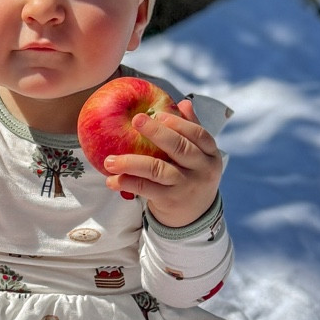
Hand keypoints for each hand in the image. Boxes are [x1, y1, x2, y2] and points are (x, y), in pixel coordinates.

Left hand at [104, 97, 222, 228]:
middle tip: (135, 120)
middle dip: (157, 133)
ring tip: (109, 161)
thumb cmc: (191, 175)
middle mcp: (201, 170)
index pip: (199, 134)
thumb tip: (184, 102)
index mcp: (210, 154)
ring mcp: (186, 186)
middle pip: (180, 148)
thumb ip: (191, 129)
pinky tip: (112, 180)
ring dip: (131, 163)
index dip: (180, 123)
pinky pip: (146, 188)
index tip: (158, 113)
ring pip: (158, 170)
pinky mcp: (170, 201)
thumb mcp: (198, 155)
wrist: (195, 216)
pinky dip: (128, 182)